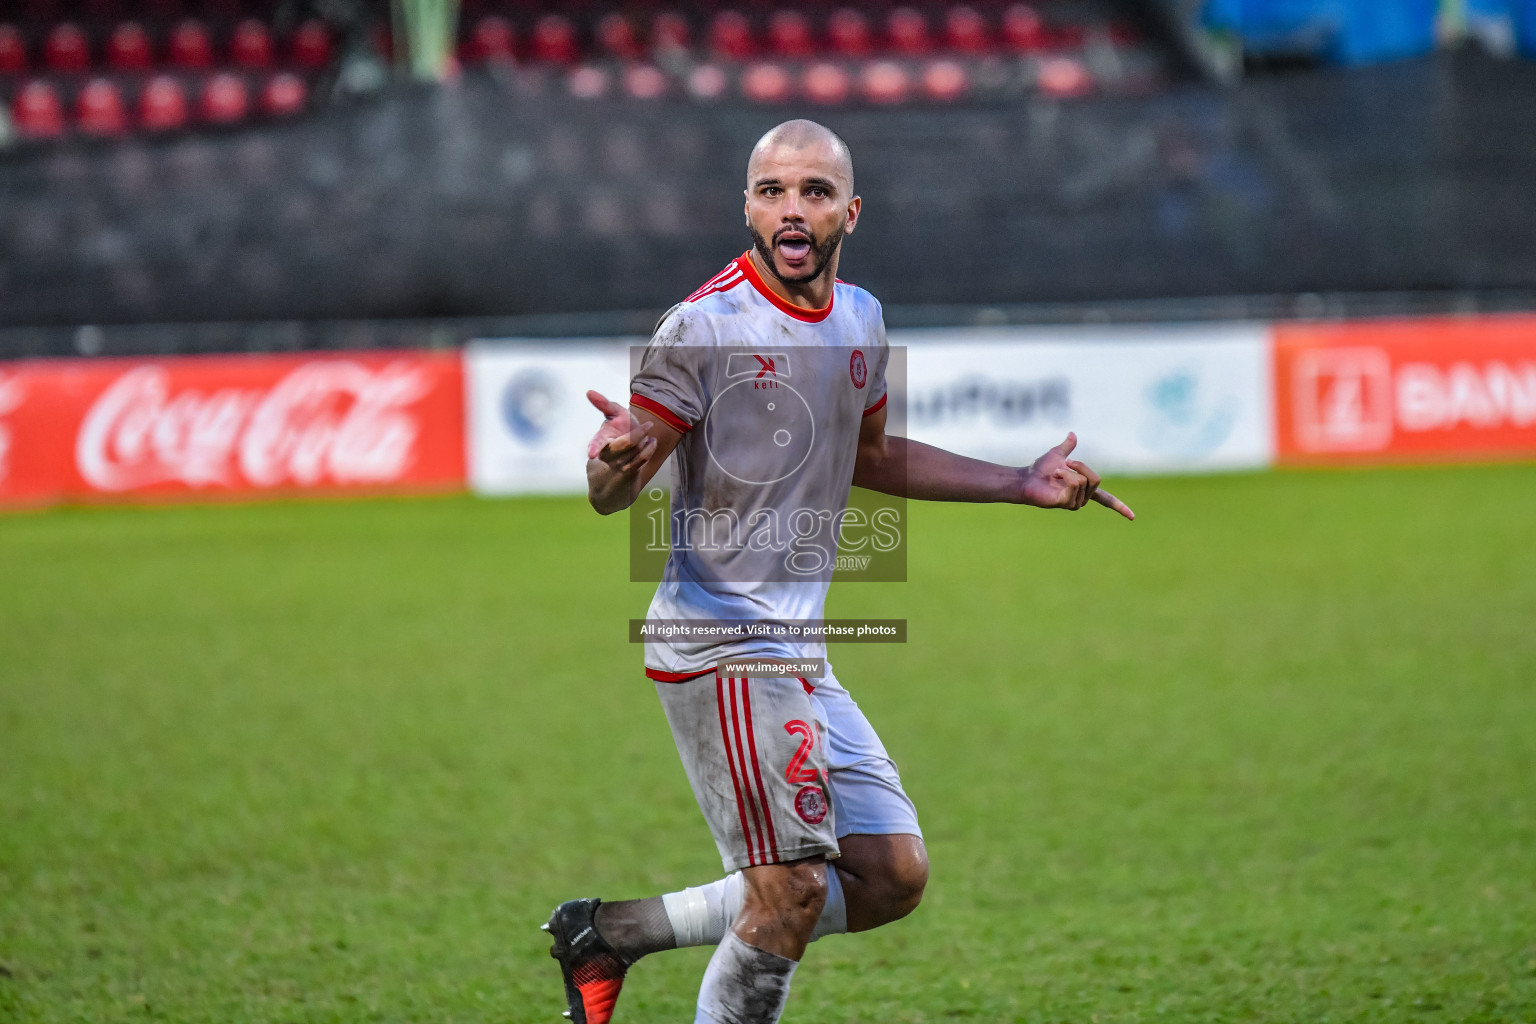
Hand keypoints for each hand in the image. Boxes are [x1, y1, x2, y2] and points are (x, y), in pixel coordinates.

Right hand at [586, 390, 658, 476]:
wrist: (632, 448)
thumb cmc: (620, 428)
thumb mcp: (614, 414)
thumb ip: (604, 404)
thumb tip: (589, 392)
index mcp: (600, 440)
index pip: (596, 444)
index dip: (593, 448)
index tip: (592, 455)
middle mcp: (607, 455)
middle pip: (625, 444)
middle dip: (638, 434)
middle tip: (649, 424)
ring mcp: (618, 466)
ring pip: (636, 452)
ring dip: (645, 441)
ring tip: (648, 434)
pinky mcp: (630, 474)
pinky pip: (643, 460)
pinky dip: (649, 449)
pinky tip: (651, 442)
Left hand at [1020, 432, 1134, 519]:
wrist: (1026, 477)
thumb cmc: (1039, 470)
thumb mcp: (1058, 454)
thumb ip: (1068, 447)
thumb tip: (1072, 434)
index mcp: (1083, 490)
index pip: (1106, 500)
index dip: (1120, 507)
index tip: (1133, 518)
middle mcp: (1081, 499)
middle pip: (1096, 479)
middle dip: (1081, 466)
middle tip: (1065, 464)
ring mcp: (1074, 503)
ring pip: (1085, 481)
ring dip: (1069, 471)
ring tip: (1055, 473)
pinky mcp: (1066, 503)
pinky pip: (1075, 485)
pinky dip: (1066, 476)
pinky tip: (1055, 476)